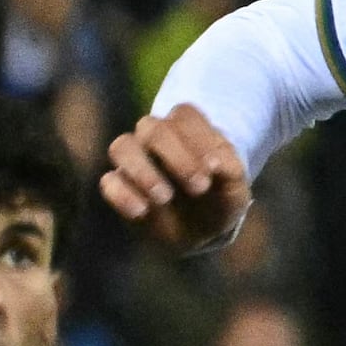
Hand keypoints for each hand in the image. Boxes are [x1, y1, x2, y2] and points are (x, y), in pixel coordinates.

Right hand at [98, 107, 253, 252]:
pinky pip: (109, 181)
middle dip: (176, 156)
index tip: (215, 169)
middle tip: (200, 188)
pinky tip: (142, 212)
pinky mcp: (119, 187)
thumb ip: (230, 169)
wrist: (203, 231)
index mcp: (187, 129)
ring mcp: (134, 160)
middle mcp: (155, 138)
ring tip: (164, 198)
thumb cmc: (220, 198)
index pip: (184, 114)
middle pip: (151, 127)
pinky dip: (123, 195)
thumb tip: (213, 163)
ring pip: (122, 146)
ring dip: (143, 171)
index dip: (199, 137)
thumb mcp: (236, 187)